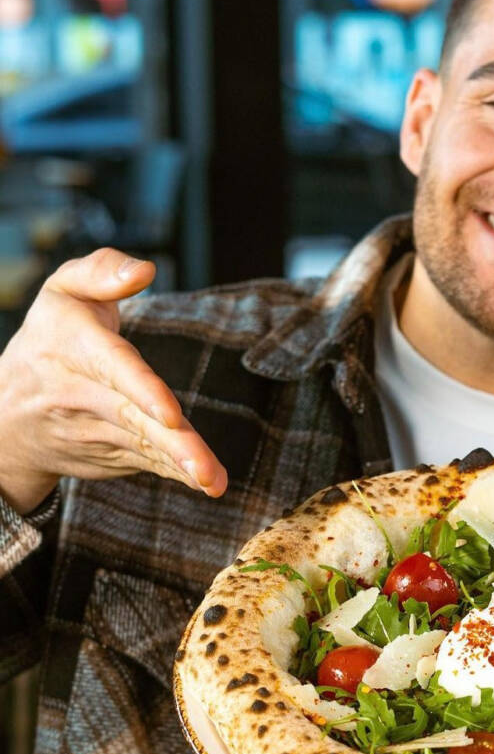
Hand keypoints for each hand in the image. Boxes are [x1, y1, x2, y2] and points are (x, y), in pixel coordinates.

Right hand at [0, 248, 226, 512]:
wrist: (7, 412)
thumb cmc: (53, 336)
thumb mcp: (63, 291)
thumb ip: (103, 271)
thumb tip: (145, 270)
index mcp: (74, 347)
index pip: (112, 368)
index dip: (142, 390)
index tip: (170, 413)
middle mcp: (81, 394)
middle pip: (133, 419)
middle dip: (172, 444)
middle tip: (206, 469)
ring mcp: (94, 431)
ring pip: (143, 448)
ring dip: (180, 466)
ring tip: (214, 482)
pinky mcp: (110, 454)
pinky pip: (145, 464)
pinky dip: (175, 475)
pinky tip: (206, 484)